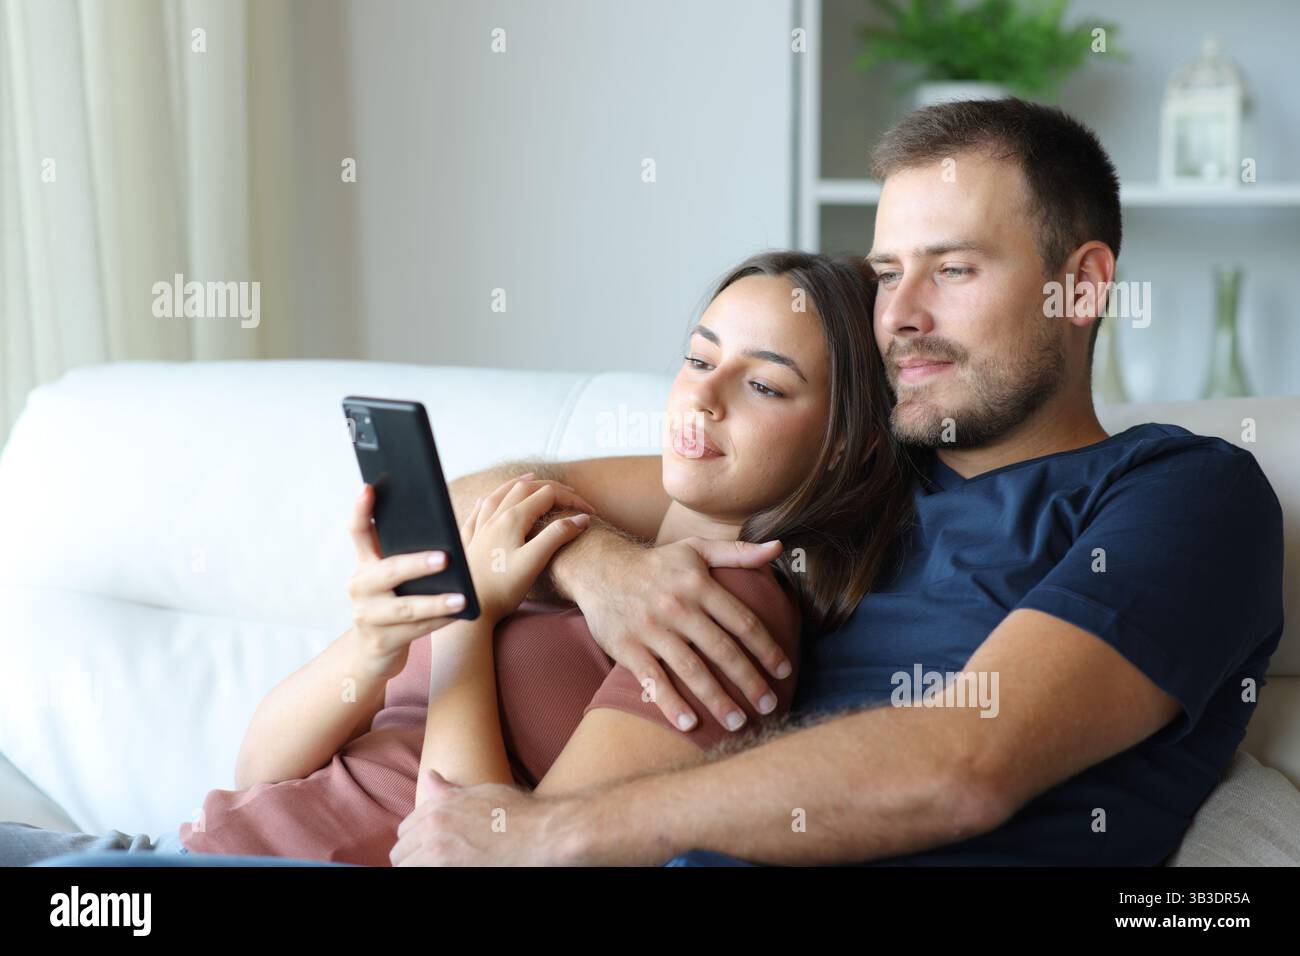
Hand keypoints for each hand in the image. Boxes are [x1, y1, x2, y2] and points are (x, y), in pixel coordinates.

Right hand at [346, 483, 474, 680]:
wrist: (372, 653)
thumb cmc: (394, 603)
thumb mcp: (393, 577)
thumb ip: (410, 551)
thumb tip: (444, 521)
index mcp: (365, 564)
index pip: (359, 532)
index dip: (362, 510)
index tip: (368, 488)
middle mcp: (360, 587)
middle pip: (388, 571)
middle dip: (417, 564)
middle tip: (444, 558)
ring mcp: (368, 616)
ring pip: (405, 608)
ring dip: (436, 603)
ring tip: (461, 598)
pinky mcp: (381, 641)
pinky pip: (416, 631)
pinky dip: (439, 623)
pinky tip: (460, 616)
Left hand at [394, 769, 581, 865]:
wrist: (541, 832)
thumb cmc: (517, 813)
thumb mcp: (479, 794)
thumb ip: (448, 791)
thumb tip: (429, 776)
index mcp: (438, 805)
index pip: (404, 830)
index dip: (413, 842)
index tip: (425, 851)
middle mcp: (432, 824)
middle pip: (399, 852)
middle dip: (410, 858)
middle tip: (432, 862)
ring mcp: (437, 849)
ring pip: (405, 865)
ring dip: (416, 866)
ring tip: (441, 866)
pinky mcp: (444, 866)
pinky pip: (418, 873)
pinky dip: (426, 872)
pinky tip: (447, 869)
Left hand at [463, 473, 593, 623]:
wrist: (470, 610)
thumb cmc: (502, 588)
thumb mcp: (535, 561)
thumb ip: (557, 535)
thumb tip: (581, 518)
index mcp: (512, 519)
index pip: (547, 495)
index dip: (571, 499)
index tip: (590, 513)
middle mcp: (494, 517)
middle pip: (524, 489)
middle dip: (550, 487)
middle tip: (571, 494)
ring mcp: (480, 528)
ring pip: (499, 495)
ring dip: (519, 484)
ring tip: (531, 480)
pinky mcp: (469, 542)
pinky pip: (478, 512)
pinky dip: (488, 500)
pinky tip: (485, 501)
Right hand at [575, 537, 790, 732]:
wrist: (599, 568)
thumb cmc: (657, 564)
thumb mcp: (696, 549)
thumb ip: (737, 552)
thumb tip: (779, 547)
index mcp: (699, 584)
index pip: (742, 621)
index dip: (767, 648)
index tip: (784, 671)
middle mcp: (678, 606)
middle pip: (722, 649)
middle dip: (749, 681)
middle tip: (770, 705)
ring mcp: (651, 628)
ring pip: (691, 669)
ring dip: (717, 699)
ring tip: (738, 723)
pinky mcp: (627, 647)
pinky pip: (653, 679)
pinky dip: (670, 703)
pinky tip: (689, 724)